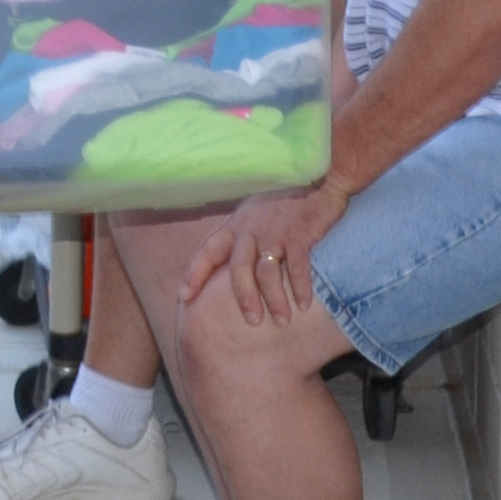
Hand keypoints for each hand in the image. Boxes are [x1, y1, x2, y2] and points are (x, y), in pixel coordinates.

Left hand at [182, 182, 349, 326]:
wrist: (317, 177)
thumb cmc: (285, 199)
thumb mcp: (255, 212)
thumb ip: (243, 235)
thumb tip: (233, 264)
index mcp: (236, 225)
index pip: (208, 251)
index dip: (194, 273)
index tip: (183, 297)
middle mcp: (250, 229)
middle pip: (238, 268)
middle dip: (243, 297)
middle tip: (251, 322)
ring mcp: (274, 231)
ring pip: (267, 272)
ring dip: (274, 299)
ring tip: (282, 321)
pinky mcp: (299, 234)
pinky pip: (297, 267)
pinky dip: (300, 288)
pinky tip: (303, 306)